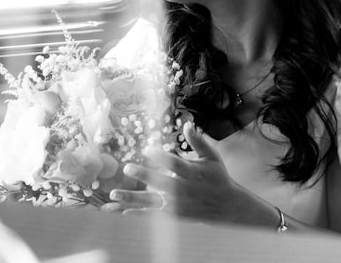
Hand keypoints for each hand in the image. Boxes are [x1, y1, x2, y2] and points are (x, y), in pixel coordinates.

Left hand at [106, 121, 269, 225]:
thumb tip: (188, 123)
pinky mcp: (173, 216)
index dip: (162, 157)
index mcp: (193, 173)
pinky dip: (137, 213)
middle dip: (144, 176)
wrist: (226, 207)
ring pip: (152, 202)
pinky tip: (120, 210)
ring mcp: (177, 205)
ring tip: (114, 195)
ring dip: (132, 199)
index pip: (176, 164)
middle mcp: (184, 190)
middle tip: (127, 168)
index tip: (147, 149)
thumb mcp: (212, 157)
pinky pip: (152, 215)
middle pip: (162, 183)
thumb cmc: (217, 177)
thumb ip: (198, 141)